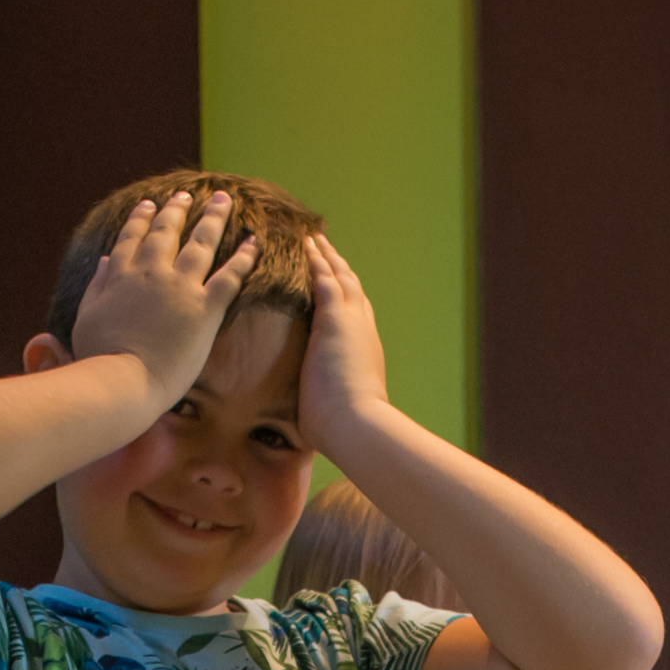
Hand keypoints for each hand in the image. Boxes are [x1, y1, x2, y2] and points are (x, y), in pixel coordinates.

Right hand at [70, 190, 258, 409]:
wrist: (122, 380)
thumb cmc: (98, 359)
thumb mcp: (85, 318)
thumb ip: (96, 286)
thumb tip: (103, 261)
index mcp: (121, 276)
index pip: (132, 238)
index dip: (141, 219)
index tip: (148, 204)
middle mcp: (151, 273)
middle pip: (167, 232)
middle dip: (177, 209)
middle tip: (185, 194)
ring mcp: (179, 288)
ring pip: (201, 243)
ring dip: (213, 218)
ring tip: (222, 199)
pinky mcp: (204, 309)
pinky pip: (230, 276)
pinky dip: (244, 258)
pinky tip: (254, 241)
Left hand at [298, 235, 388, 455]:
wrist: (357, 427)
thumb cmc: (344, 431)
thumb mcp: (336, 411)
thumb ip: (325, 405)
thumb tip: (307, 428)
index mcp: (362, 352)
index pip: (354, 316)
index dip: (345, 298)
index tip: (336, 284)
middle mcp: (362, 331)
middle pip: (351, 290)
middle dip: (338, 269)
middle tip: (327, 249)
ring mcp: (352, 323)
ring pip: (340, 278)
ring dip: (327, 257)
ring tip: (314, 238)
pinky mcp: (337, 319)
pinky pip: (326, 279)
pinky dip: (318, 260)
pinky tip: (307, 244)